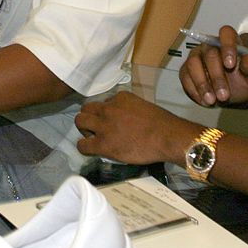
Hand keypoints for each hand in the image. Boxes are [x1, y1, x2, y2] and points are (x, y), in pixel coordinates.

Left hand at [75, 91, 201, 164]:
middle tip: (95, 127)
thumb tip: (125, 119)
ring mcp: (104, 126)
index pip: (104, 102)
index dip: (105, 112)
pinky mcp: (103, 144)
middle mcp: (109, 108)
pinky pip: (83, 145)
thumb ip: (129, 109)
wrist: (167, 137)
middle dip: (89, 117)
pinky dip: (84, 146)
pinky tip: (90, 149)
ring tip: (91, 136)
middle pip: (87, 108)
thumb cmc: (162, 124)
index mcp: (120, 97)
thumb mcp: (143, 106)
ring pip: (80, 121)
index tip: (111, 120)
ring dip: (84, 128)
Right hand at [179, 25, 247, 106]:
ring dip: (203, 84)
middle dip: (217, 76)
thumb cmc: (242, 79)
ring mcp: (196, 56)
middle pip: (209, 54)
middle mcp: (210, 45)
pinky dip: (194, 91)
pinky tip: (205, 101)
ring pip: (193, 64)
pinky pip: (185, 77)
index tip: (230, 65)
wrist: (232, 93)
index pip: (226, 33)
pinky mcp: (186, 70)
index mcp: (229, 41)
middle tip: (224, 95)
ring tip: (212, 101)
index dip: (227, 46)